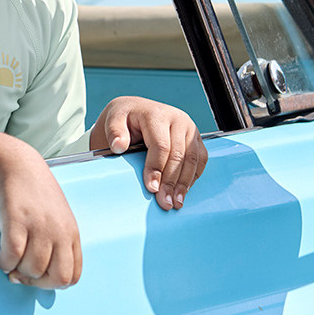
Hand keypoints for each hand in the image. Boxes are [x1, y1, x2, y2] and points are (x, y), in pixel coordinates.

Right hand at [0, 128, 82, 287]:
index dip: (53, 284)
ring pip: (32, 270)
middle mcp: (59, 230)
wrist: (16, 164)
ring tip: (10, 261)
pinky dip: (4, 262)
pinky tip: (2, 256)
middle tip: (22, 273)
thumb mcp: (57, 218)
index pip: (73, 276)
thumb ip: (58, 244)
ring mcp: (39, 225)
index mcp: (71, 232)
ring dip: (18, 272)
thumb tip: (44, 277)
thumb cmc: (34, 194)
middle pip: (57, 278)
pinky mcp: (16, 220)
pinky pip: (11, 256)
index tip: (37, 277)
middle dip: (37, 282)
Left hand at [91, 97, 207, 211]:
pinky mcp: (195, 137)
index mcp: (156, 114)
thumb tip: (119, 146)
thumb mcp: (113, 120)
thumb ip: (114, 132)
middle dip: (171, 182)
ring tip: (176, 202)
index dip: (156, 168)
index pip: (160, 145)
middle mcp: (177, 118)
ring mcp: (189, 128)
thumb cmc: (124, 119)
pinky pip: (201, 158)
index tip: (151, 188)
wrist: (135, 112)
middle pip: (179, 155)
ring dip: (185, 183)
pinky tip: (184, 190)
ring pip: (193, 159)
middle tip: (165, 202)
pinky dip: (193, 176)